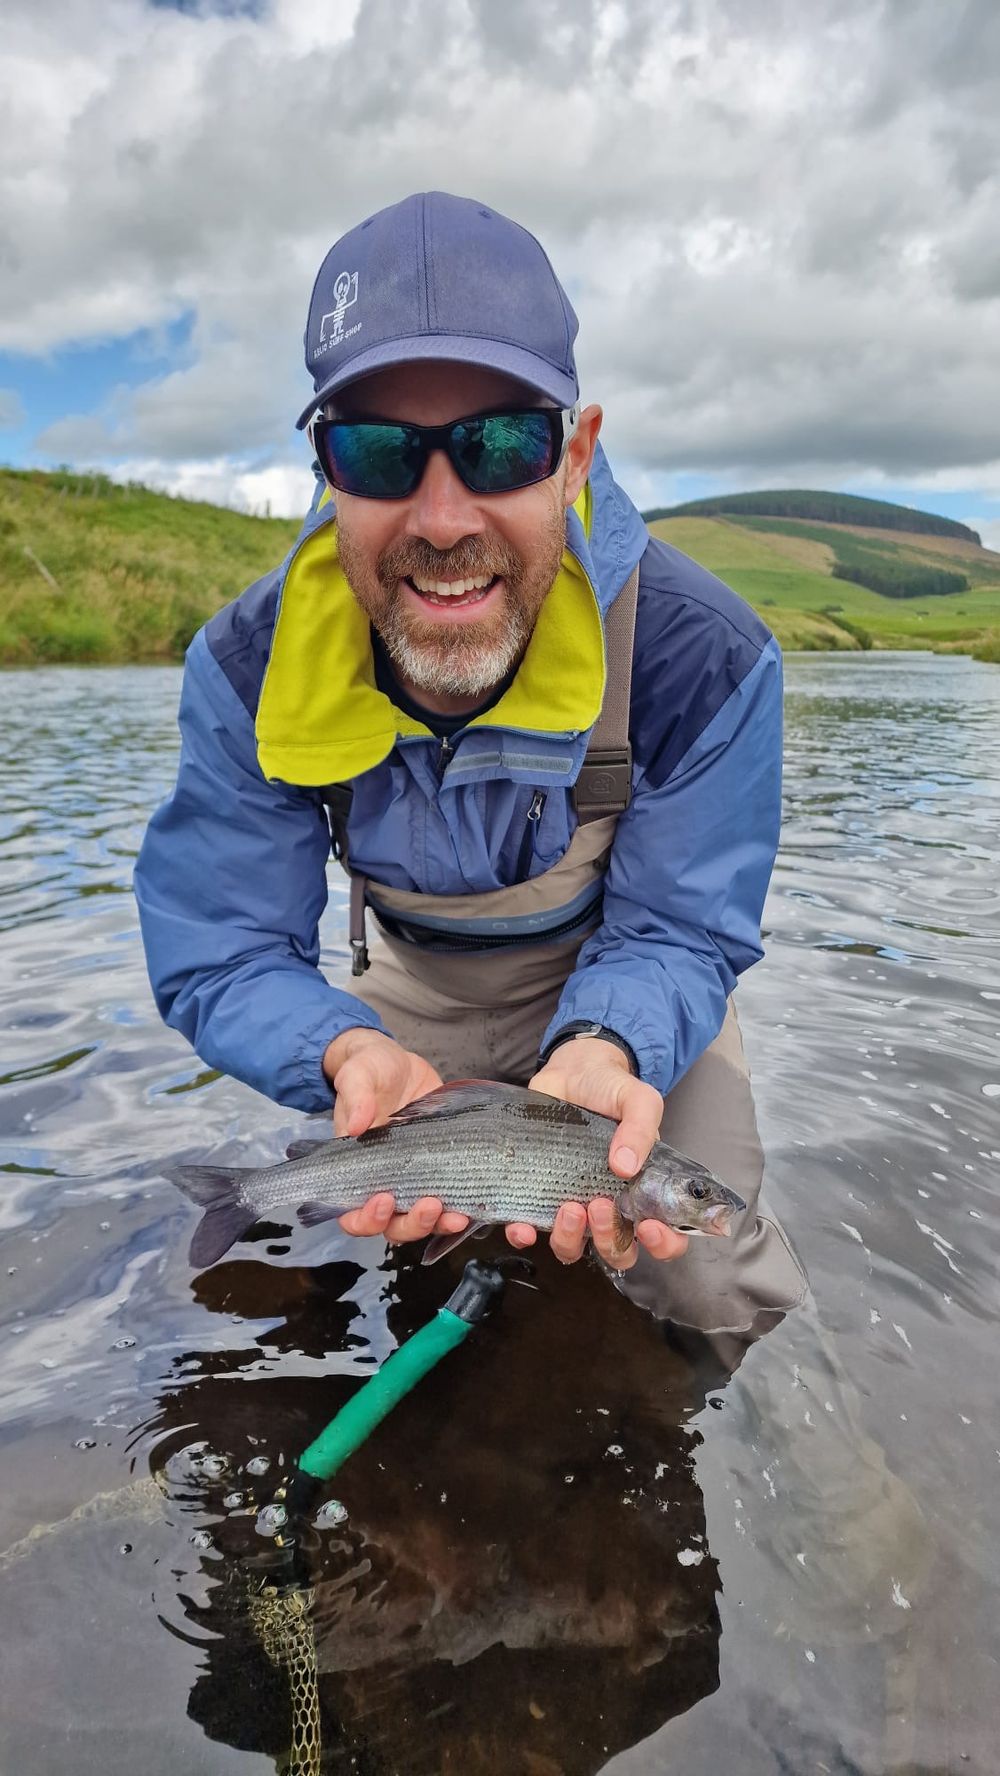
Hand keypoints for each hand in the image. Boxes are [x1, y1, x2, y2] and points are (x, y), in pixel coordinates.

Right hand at [322, 1026, 469, 1244]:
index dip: (366, 1218)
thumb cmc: (370, 1071)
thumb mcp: (359, 1075)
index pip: (353, 1214)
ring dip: (439, 1223)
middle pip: (394, 1226)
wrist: (400, 1065)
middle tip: (430, 1205)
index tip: (384, 1199)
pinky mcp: (444, 1171)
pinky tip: (477, 1205)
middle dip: (412, 1224)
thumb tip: (356, 1124)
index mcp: (358, 1171)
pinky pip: (452, 1200)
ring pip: (424, 1221)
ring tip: (458, 1215)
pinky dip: (463, 1208)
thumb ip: (355, 1096)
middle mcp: (386, 1183)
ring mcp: (417, 1180)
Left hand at [511, 1037, 688, 1269]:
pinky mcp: (539, 1194)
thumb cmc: (611, 1089)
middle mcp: (611, 1205)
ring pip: (574, 1248)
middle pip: (618, 1251)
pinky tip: (522, 1226)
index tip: (649, 1227)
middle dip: (610, 1240)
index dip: (663, 1244)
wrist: (570, 1072)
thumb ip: (642, 1129)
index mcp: (644, 1191)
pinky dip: (524, 1235)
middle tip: (601, 1205)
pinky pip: (530, 1230)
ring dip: (571, 1239)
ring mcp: (573, 1202)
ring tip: (568, 1207)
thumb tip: (624, 1166)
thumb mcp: (638, 1100)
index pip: (665, 1237)